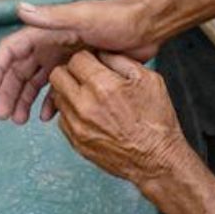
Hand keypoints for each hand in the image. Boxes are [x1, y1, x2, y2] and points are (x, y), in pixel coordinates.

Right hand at [0, 0, 156, 123]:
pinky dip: (49, 103)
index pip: (13, 50)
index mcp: (47, 32)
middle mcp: (51, 45)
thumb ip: (51, 17)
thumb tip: (20, 9)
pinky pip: (57, 89)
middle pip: (20, 71)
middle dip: (9, 92)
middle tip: (3, 115)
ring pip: (35, 83)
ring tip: (20, 121)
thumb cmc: (116, 19)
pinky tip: (46, 118)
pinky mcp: (79, 71)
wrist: (146, 27)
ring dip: (25, 100)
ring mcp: (64, 58)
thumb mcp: (83, 17)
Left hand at [46, 52, 190, 185]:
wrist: (156, 160)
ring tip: (91, 97)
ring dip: (70, 92)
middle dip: (71, 72)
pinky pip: (63, 119)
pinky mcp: (76, 142)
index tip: (94, 63)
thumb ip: (120, 61)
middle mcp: (85, 106)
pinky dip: (73, 113)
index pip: (76, 59)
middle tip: (87, 77)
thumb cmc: (156, 121)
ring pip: (58, 97)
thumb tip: (101, 54)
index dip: (87, 58)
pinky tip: (92, 115)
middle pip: (58, 76)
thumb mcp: (148, 79)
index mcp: (103, 86)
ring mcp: (78, 126)